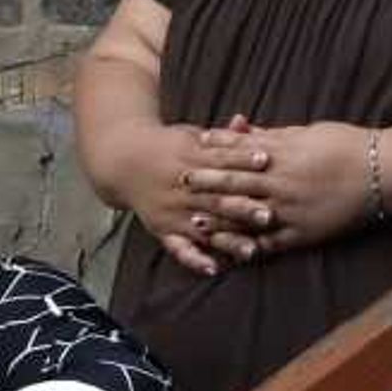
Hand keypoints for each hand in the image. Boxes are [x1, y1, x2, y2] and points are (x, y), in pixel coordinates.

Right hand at [121, 122, 273, 277]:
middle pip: (216, 198)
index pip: (221, 160)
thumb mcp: (190, 136)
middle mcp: (181, 188)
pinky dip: (194, 259)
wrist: (123, 160)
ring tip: (250, 250)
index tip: (266, 161)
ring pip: (203, 227)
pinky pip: (178, 248)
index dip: (243, 160)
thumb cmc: (167, 146)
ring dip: (227, 240)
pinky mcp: (163, 229)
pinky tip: (212, 269)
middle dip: (242, 208)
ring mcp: (172, 211)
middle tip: (268, 215)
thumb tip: (242, 121)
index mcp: (189, 159)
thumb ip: (220, 136)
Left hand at [197, 121, 372, 258]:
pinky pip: (270, 242)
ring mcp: (289, 209)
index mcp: (282, 152)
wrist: (381, 172)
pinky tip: (231, 253)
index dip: (215, 149)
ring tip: (194, 222)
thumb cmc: (346, 145)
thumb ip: (273, 135)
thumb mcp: (308, 132)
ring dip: (218, 219)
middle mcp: (280, 181)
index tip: (193, 146)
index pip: (239, 150)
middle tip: (180, 181)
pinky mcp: (302, 232)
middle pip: (234, 182)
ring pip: (245, 214)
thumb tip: (246, 129)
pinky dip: (248, 248)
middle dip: (206, 182)